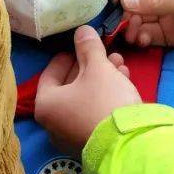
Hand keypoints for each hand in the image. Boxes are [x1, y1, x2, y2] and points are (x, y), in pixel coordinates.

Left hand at [34, 26, 140, 153]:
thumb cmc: (104, 100)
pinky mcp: (91, 142)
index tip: (79, 46)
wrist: (128, 143)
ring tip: (120, 64)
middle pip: (70, 86)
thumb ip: (88, 47)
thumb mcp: (97, 68)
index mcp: (46, 105)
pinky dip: (105, 96)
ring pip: (84, 98)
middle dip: (90, 66)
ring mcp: (71, 136)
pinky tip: (123, 82)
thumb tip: (81, 30)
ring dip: (101, 78)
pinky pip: (93, 112)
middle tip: (105, 53)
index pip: (50, 74)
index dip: (66, 56)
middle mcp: (53, 124)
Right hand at [120, 0, 173, 58]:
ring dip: (132, 26)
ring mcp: (166, 14)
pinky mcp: (171, 34)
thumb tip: (124, 0)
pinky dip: (142, 38)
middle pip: (134, 0)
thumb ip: (157, 0)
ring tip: (134, 35)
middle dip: (125, 11)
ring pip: (139, 19)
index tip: (108, 0)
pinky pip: (148, 35)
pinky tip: (142, 41)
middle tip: (123, 23)